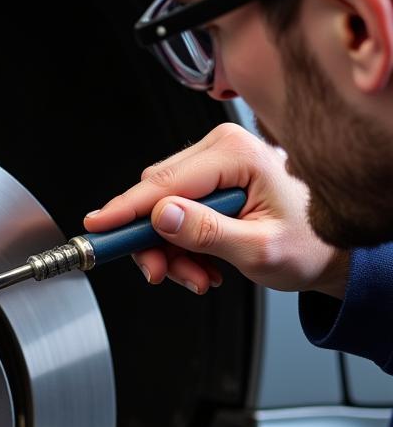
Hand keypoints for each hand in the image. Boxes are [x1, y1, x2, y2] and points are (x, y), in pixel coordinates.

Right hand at [85, 122, 347, 298]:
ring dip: (171, 252)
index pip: (162, 185)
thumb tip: (161, 216)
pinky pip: (174, 215)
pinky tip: (204, 264)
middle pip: (154, 197)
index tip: (97, 229)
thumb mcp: (257, 248)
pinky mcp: (209, 181)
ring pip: (160, 211)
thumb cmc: (310, 244)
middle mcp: (222, 150)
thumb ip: (206, 232)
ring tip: (200, 276)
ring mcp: (214, 164)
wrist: (330, 252)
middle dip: (155, 244)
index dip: (125, 211)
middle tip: (166, 275)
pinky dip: (181, 247)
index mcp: (237, 154)